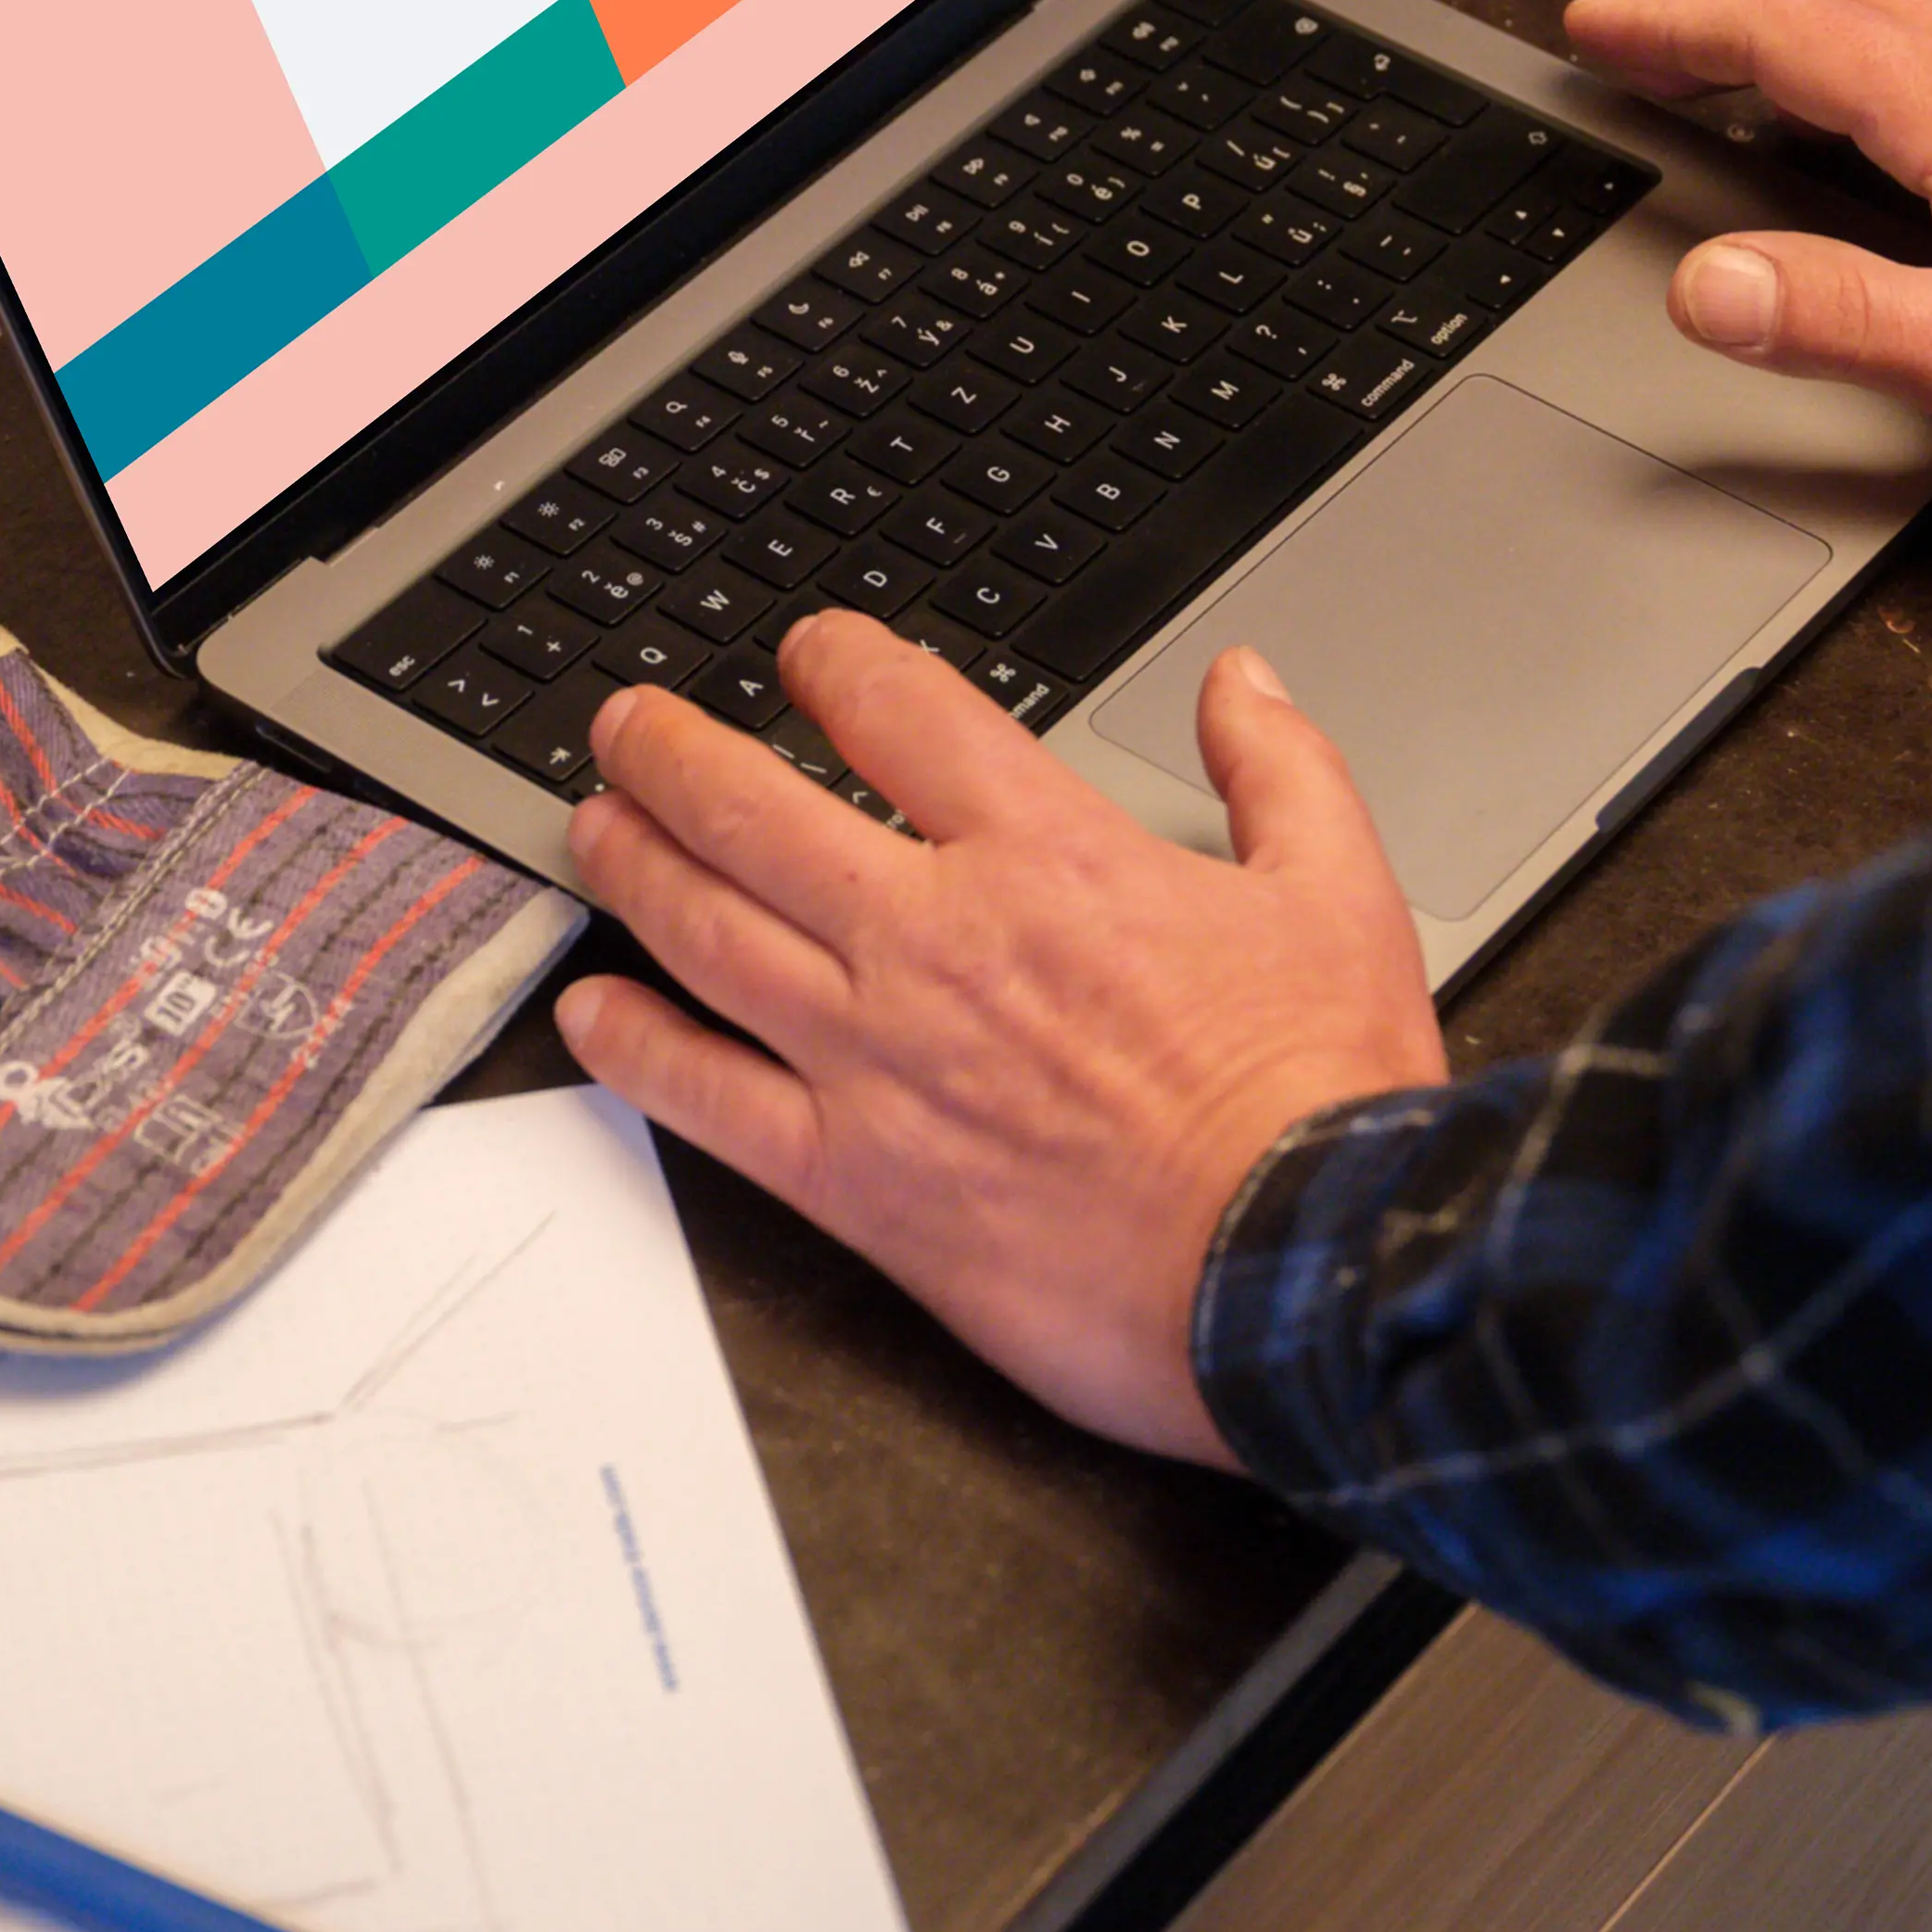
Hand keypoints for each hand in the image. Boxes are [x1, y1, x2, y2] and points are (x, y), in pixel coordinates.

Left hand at [556, 617, 1445, 1465]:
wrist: (1300, 1277)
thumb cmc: (1319, 1102)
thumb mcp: (1341, 893)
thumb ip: (1280, 767)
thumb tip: (1242, 676)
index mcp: (1051, 857)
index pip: (901, 709)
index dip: (833, 662)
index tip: (806, 655)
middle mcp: (939, 942)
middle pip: (757, 809)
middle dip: (673, 751)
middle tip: (627, 724)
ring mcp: (883, 1061)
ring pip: (708, 933)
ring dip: (632, 866)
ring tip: (590, 826)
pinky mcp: (860, 1183)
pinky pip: (711, 1102)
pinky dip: (635, 1053)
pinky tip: (591, 1018)